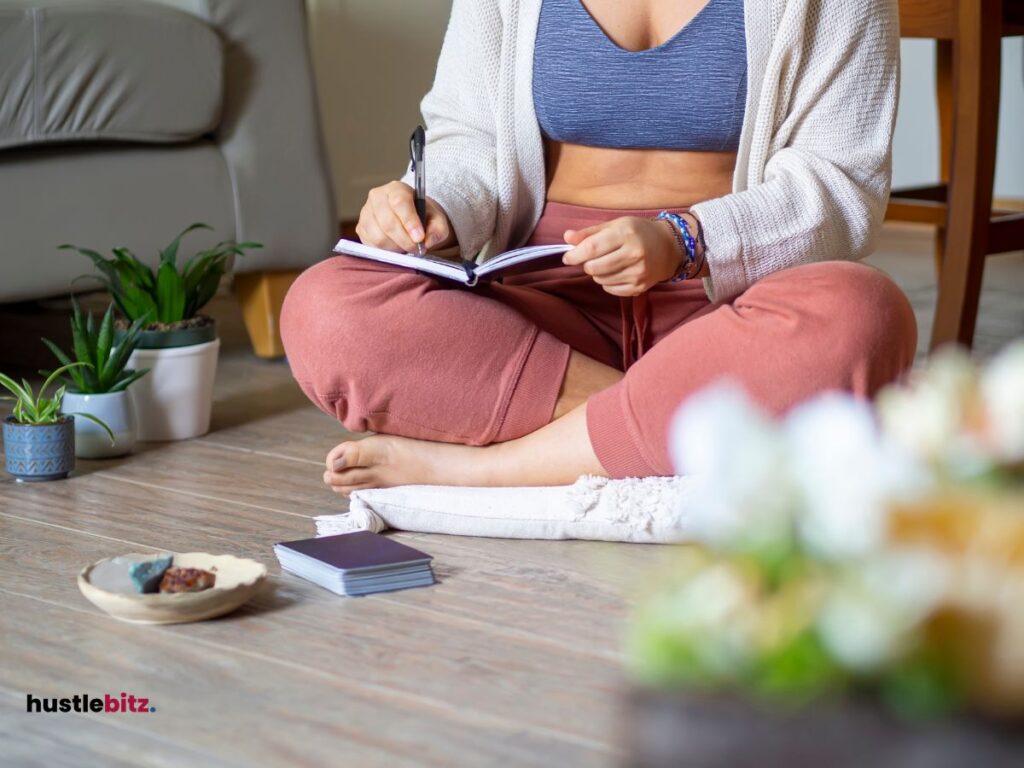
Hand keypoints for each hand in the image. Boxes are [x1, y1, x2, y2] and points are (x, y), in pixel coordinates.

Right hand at [356, 181, 454, 252]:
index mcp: (397, 188)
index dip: (409, 222)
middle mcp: (377, 197)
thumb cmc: (423, 217)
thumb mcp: (437, 220)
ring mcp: (366, 213)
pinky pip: (372, 246)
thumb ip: (437, 229)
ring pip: (379, 237)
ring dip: (396, 248)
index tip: (419, 238)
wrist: (410, 219)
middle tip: (417, 249)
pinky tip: (396, 247)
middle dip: (405, 240)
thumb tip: (426, 241)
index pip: (399, 203)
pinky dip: (386, 251)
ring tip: (407, 247)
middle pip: (388, 223)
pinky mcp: (361, 229)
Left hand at [562, 216, 682, 296]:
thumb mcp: (615, 225)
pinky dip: (607, 282)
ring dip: (597, 273)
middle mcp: (634, 254)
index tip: (567, 257)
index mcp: (626, 234)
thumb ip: (589, 233)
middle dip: (586, 264)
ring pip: (600, 280)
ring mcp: (638, 273)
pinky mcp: (639, 287)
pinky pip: (610, 289)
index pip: (592, 248)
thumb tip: (566, 237)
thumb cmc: (638, 232)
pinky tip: (616, 272)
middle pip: (594, 268)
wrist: (669, 247)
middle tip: (591, 258)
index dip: (575, 255)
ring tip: (608, 263)